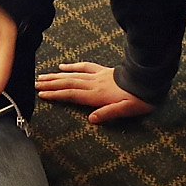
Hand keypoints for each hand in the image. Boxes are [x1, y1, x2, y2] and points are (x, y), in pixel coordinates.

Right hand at [35, 62, 152, 124]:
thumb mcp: (127, 110)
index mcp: (97, 95)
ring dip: (57, 75)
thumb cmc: (139, 98)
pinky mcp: (104, 71)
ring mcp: (98, 76)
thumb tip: (91, 119)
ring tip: (43, 76)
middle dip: (51, 84)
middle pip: (68, 83)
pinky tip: (64, 66)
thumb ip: (109, 113)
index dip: (56, 94)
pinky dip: (73, 66)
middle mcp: (94, 84)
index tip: (42, 94)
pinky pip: (85, 67)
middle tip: (35, 84)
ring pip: (73, 75)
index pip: (72, 94)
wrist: (149, 81)